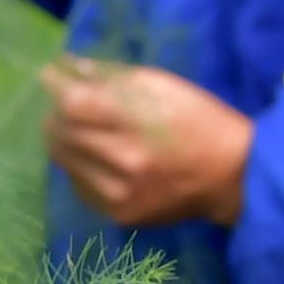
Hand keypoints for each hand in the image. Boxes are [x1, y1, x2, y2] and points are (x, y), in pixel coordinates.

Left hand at [38, 57, 255, 229]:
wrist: (234, 176)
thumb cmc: (200, 121)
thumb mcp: (165, 86)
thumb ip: (113, 78)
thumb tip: (68, 68)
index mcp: (140, 123)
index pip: (74, 104)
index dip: (55, 87)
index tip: (50, 75)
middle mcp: (125, 162)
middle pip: (61, 134)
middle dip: (57, 113)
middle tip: (67, 104)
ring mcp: (119, 194)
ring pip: (64, 161)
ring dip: (65, 140)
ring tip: (82, 130)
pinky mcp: (119, 215)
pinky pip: (78, 185)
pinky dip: (79, 167)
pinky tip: (98, 158)